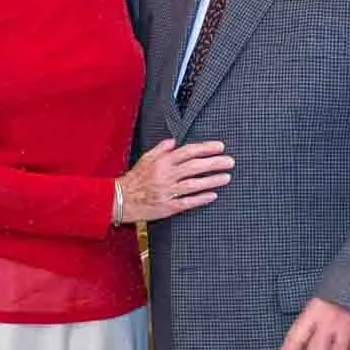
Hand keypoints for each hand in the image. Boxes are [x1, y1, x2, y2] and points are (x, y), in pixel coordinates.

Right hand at [117, 138, 232, 222]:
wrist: (120, 199)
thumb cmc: (135, 179)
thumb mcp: (145, 159)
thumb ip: (160, 149)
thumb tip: (174, 142)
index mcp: (162, 162)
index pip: (187, 152)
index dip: (205, 149)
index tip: (220, 147)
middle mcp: (166, 175)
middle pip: (194, 167)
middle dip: (214, 163)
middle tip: (230, 161)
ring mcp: (167, 191)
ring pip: (193, 184)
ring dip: (211, 181)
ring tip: (226, 177)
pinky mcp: (167, 206)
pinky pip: (187, 202)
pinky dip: (200, 199)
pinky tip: (213, 195)